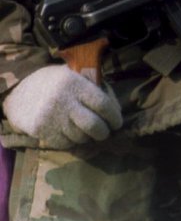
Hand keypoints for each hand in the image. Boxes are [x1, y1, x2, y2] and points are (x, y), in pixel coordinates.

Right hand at [3, 64, 122, 148]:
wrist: (23, 91)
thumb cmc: (59, 83)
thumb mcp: (78, 76)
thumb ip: (98, 89)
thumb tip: (117, 110)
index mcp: (75, 84)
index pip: (102, 104)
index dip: (114, 117)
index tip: (117, 123)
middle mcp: (63, 101)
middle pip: (93, 125)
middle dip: (104, 132)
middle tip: (105, 132)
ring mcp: (51, 117)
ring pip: (81, 137)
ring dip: (89, 137)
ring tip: (88, 131)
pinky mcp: (42, 131)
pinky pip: (67, 144)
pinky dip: (74, 142)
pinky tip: (73, 133)